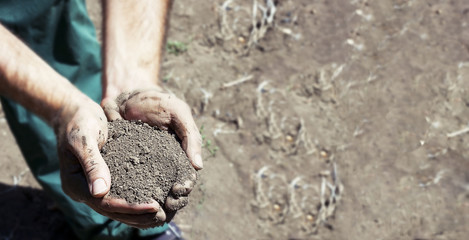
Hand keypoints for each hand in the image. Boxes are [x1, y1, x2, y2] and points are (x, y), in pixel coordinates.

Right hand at [55, 96, 165, 228]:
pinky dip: (134, 201)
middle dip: (137, 215)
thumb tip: (100, 193)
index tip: (154, 206)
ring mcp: (91, 186)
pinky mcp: (102, 178)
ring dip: (137, 214)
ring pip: (116, 207)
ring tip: (161, 215)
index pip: (106, 204)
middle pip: (112, 211)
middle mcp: (83, 190)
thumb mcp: (85, 139)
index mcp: (75, 184)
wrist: (74, 112)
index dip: (131, 207)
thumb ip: (92, 163)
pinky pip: (119, 194)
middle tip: (163, 216)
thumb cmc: (79, 121)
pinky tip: (153, 202)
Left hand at [101, 88, 201, 213]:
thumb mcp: (178, 113)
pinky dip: (129, 196)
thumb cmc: (157, 102)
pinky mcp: (123, 167)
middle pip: (170, 192)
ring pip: (150, 193)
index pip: (186, 178)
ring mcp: (143, 168)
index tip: (178, 191)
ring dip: (152, 204)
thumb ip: (191, 136)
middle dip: (171, 202)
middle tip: (165, 204)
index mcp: (179, 155)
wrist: (126, 94)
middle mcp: (162, 166)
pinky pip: (127, 185)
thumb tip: (198, 167)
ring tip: (148, 208)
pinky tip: (126, 202)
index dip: (185, 188)